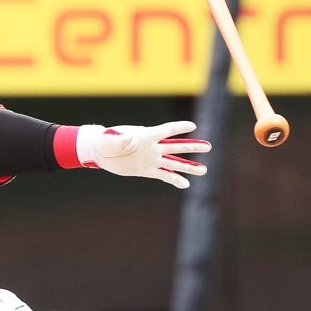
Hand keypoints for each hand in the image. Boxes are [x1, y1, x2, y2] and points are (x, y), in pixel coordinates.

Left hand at [77, 121, 210, 188]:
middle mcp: (152, 147)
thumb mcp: (111, 138)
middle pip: (175, 147)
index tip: (192, 126)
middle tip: (209, 147)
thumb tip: (128, 139)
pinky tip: (185, 184)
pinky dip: (174, 179)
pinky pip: (163, 175)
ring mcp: (151, 159)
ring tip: (204, 170)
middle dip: (192, 147)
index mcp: (146, 135)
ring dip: (188, 167)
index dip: (178, 128)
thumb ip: (121, 139)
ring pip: (173, 163)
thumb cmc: (105, 140)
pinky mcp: (146, 170)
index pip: (166, 130)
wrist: (102, 151)